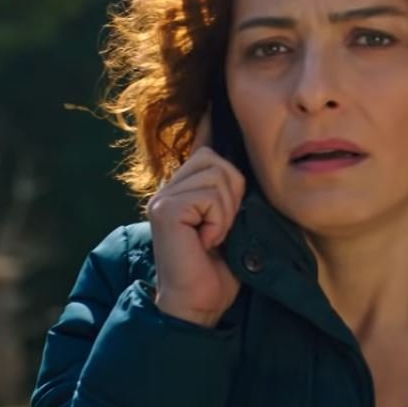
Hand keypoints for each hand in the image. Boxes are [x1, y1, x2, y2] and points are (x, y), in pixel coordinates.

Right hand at [146, 107, 245, 327]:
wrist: (201, 304)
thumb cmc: (222, 268)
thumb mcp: (235, 221)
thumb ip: (233, 191)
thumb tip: (243, 158)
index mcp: (187, 188)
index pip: (202, 147)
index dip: (210, 125)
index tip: (215, 102)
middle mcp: (172, 187)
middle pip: (217, 159)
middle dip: (234, 192)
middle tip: (224, 227)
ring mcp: (164, 197)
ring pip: (217, 175)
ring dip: (228, 209)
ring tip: (216, 235)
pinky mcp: (164, 209)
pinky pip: (208, 196)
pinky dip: (217, 220)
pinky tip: (207, 241)